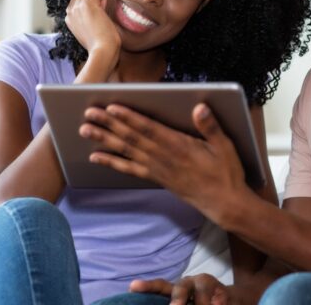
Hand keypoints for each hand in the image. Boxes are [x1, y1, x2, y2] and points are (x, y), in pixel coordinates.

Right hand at [65, 0, 120, 61]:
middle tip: (101, 10)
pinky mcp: (87, 4)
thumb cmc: (101, 45)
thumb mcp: (89, 30)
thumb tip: (97, 8)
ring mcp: (77, 7)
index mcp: (70, 17)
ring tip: (102, 9)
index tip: (98, 13)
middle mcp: (70, 10)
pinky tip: (104, 8)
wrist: (102, 52)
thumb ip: (87, 19)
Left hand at [80, 102, 250, 223]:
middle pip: (131, 138)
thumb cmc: (226, 172)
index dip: (129, 118)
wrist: (224, 203)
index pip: (149, 129)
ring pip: (126, 152)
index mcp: (179, 146)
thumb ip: (211, 126)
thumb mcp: (225, 146)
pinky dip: (112, 162)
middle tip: (89, 113)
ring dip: (104, 140)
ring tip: (85, 130)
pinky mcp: (156, 178)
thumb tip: (199, 107)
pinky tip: (96, 157)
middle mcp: (164, 157)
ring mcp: (157, 169)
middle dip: (109, 125)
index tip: (112, 107)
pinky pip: (129, 169)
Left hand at [129, 275, 230, 304]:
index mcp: (176, 289)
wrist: (230, 301)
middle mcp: (189, 283)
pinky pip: (218, 302)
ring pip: (201, 299)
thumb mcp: (185, 303)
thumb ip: (174, 303)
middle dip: (177, 298)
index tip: (133, 286)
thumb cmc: (199, 303)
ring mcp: (206, 284)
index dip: (147, 286)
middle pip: (180, 288)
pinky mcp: (223, 290)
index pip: (159, 286)